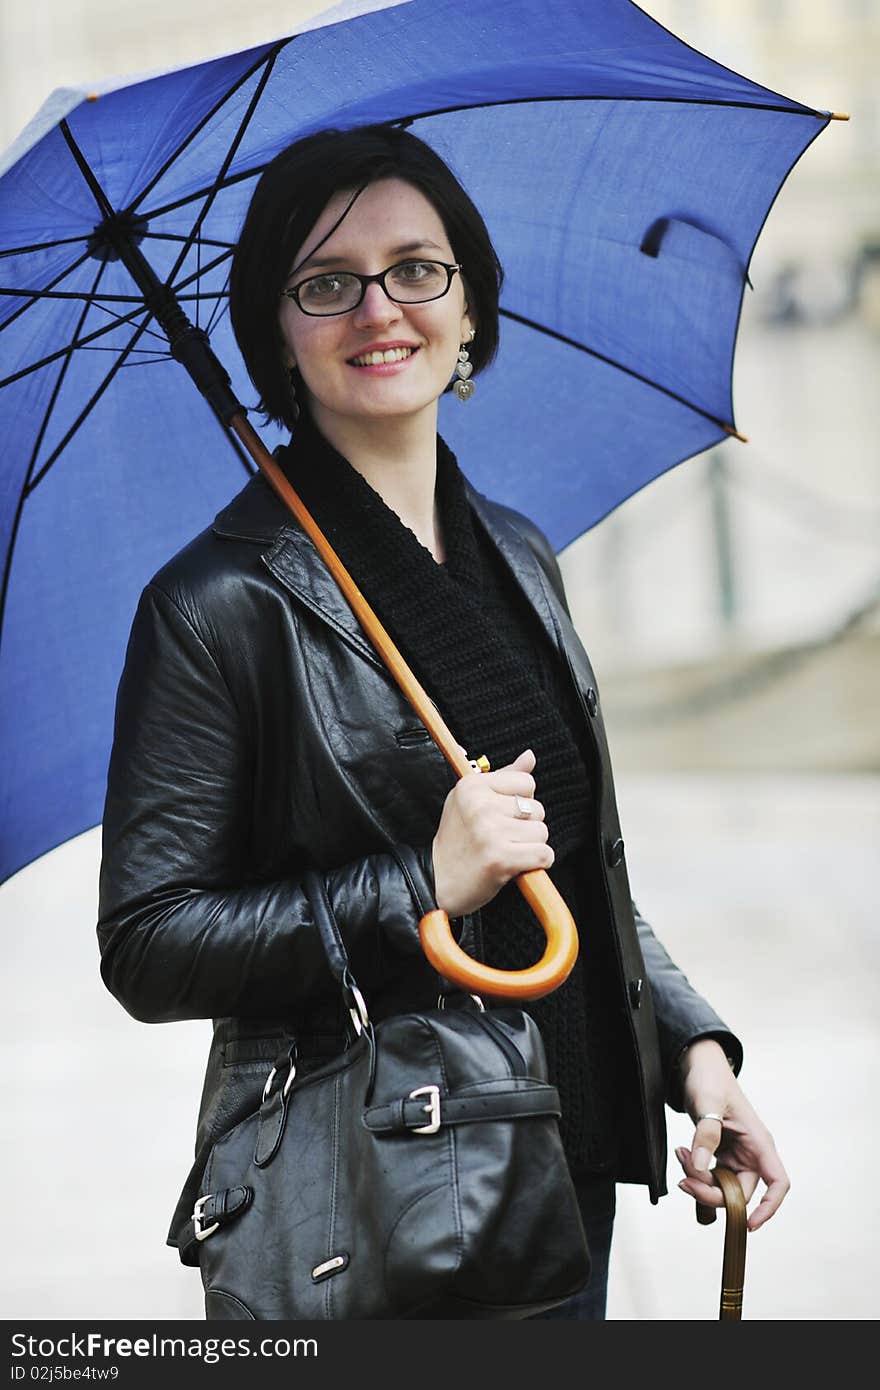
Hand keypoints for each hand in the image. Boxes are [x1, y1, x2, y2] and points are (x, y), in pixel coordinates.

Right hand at [431, 748, 553, 918]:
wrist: (435, 881)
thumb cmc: (456, 842)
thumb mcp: (471, 800)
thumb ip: (504, 777)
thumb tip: (529, 756)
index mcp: (472, 786)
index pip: (526, 782)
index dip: (521, 801)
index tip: (502, 816)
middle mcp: (480, 805)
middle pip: (537, 808)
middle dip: (526, 826)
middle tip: (501, 838)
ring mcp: (490, 831)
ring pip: (542, 832)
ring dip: (530, 846)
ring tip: (506, 851)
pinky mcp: (501, 858)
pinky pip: (544, 854)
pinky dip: (537, 864)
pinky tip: (516, 865)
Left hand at [675, 1039, 789, 1231]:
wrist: (699, 1067)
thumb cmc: (710, 1079)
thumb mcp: (707, 1102)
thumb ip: (706, 1134)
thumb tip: (698, 1166)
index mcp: (759, 1143)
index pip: (778, 1183)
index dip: (769, 1207)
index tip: (749, 1224)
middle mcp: (752, 1154)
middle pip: (740, 1193)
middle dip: (711, 1192)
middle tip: (683, 1179)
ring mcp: (736, 1157)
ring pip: (722, 1188)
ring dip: (699, 1182)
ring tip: (680, 1153)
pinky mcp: (721, 1156)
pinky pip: (711, 1178)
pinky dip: (694, 1173)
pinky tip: (682, 1153)